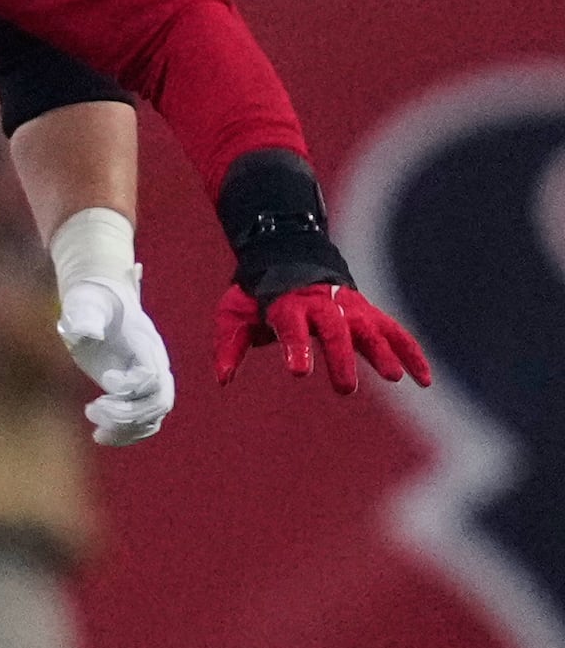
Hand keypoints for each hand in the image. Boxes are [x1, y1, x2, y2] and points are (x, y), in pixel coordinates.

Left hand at [54, 278, 173, 445]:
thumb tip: (86, 333)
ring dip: (125, 430)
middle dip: (126, 414)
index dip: (131, 386)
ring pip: (152, 418)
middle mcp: (155, 365)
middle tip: (91, 409)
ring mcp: (149, 382)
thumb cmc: (90, 302)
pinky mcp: (137, 394)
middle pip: (159, 402)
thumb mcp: (84, 303)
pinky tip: (99, 436)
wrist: (100, 304)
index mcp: (146, 344)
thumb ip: (85, 315)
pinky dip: (125, 436)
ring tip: (95, 430)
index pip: (154, 376)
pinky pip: (143, 424)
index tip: (105, 380)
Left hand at [212, 282, 432, 394]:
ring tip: (394, 378)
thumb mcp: (234, 313)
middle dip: (341, 358)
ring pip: (370, 330)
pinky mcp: (369, 314)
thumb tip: (223, 379)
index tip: (299, 370)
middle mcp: (323, 305)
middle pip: (335, 331)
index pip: (292, 327)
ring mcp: (350, 308)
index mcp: (288, 305)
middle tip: (345, 388)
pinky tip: (424, 379)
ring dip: (383, 353)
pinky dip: (410, 353)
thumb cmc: (258, 294)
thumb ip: (229, 345)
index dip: (296, 347)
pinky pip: (394, 333)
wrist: (289, 259)